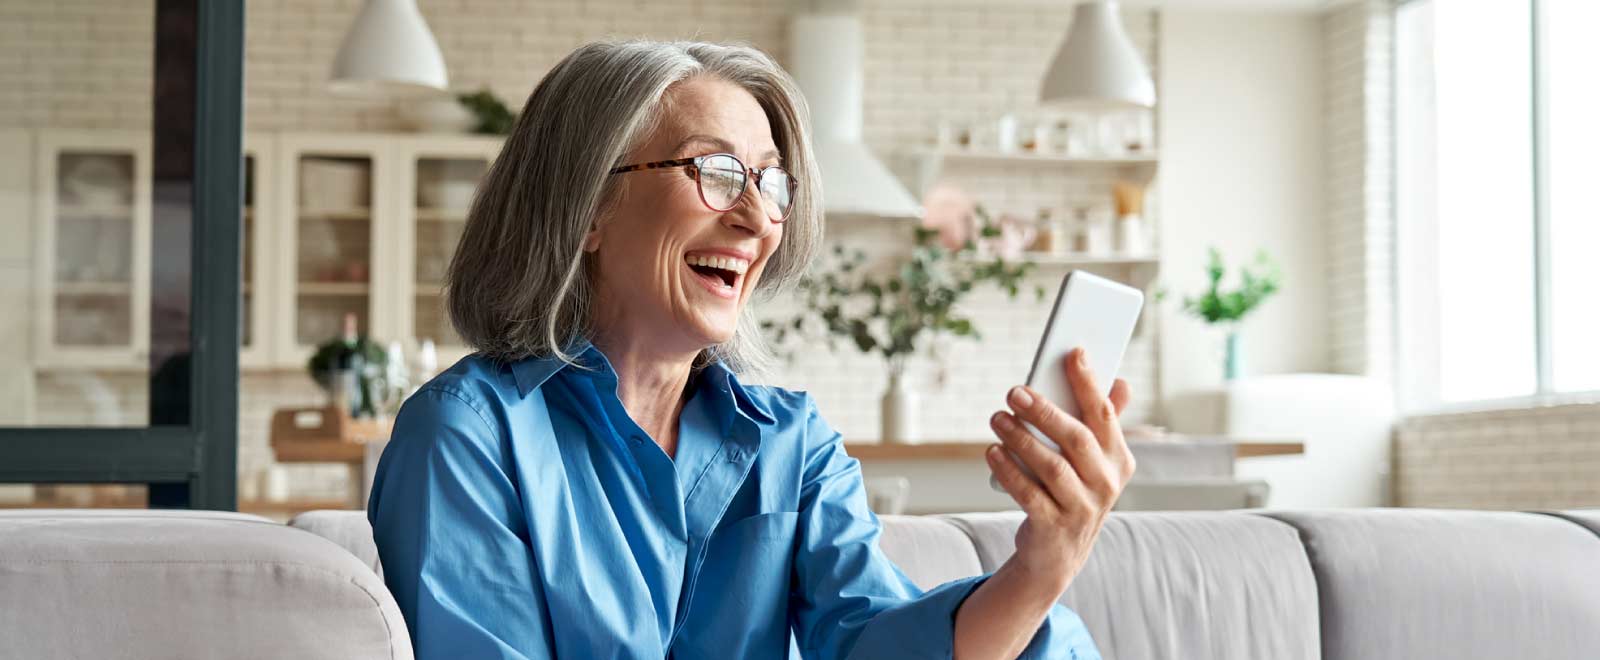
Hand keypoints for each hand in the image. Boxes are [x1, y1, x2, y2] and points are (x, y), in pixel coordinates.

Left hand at [984, 346, 1134, 591]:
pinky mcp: (1054, 527)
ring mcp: (1082, 508)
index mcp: (1119, 459)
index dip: (1090, 382)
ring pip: (1052, 467)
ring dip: (1020, 439)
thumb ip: (1105, 422)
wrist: (1058, 553)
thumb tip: (1122, 381)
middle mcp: (1107, 484)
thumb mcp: (1094, 461)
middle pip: (1077, 439)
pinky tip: (992, 451)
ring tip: (997, 418)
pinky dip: (1009, 471)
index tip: (1072, 352)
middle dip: (1045, 411)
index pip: (1105, 415)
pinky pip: (1029, 494)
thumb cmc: (1073, 491)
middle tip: (1014, 391)